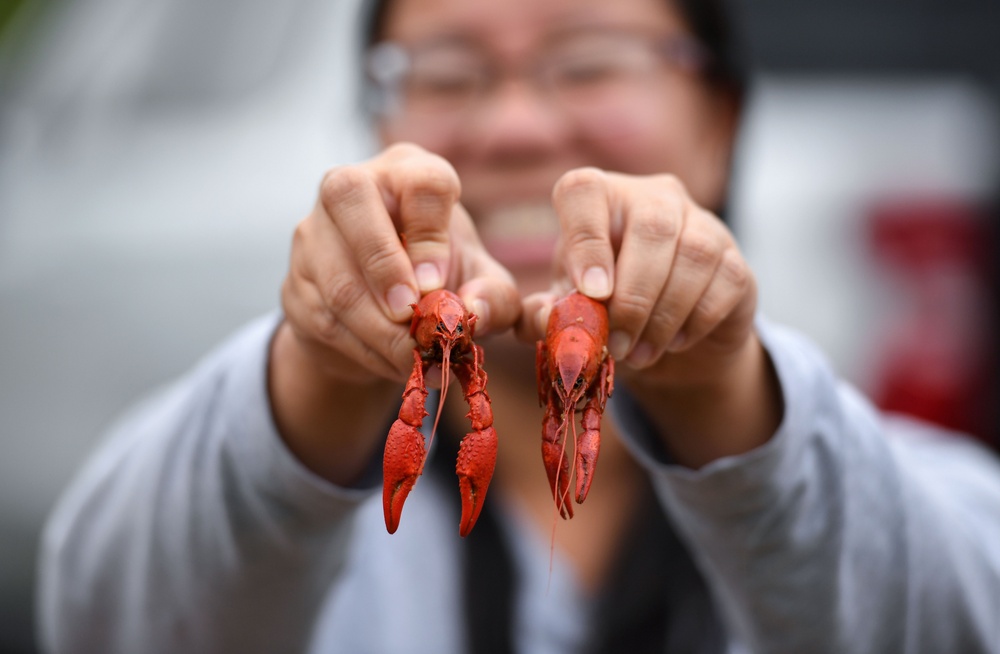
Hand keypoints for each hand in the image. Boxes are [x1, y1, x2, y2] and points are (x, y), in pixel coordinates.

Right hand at [271, 143, 518, 482]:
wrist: (389, 314)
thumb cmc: (444, 279)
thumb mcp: (482, 285)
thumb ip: (494, 297)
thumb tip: (473, 312)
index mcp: (409, 173)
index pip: (419, 181)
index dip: (431, 233)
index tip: (439, 282)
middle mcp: (352, 186)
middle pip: (350, 197)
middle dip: (384, 266)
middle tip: (411, 318)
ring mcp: (313, 232)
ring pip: (336, 275)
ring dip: (379, 329)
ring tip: (416, 358)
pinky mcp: (295, 281)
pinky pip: (324, 318)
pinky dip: (364, 350)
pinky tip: (393, 364)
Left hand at [519, 168, 779, 466]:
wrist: (667, 340)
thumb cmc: (604, 308)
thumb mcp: (568, 310)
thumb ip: (546, 315)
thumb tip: (545, 320)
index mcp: (601, 198)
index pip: (585, 191)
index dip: (585, 240)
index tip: (591, 293)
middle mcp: (654, 196)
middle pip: (651, 227)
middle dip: (632, 296)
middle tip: (615, 344)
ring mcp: (703, 223)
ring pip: (693, 255)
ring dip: (662, 315)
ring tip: (637, 354)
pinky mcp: (736, 260)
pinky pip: (724, 282)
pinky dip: (694, 321)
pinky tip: (672, 343)